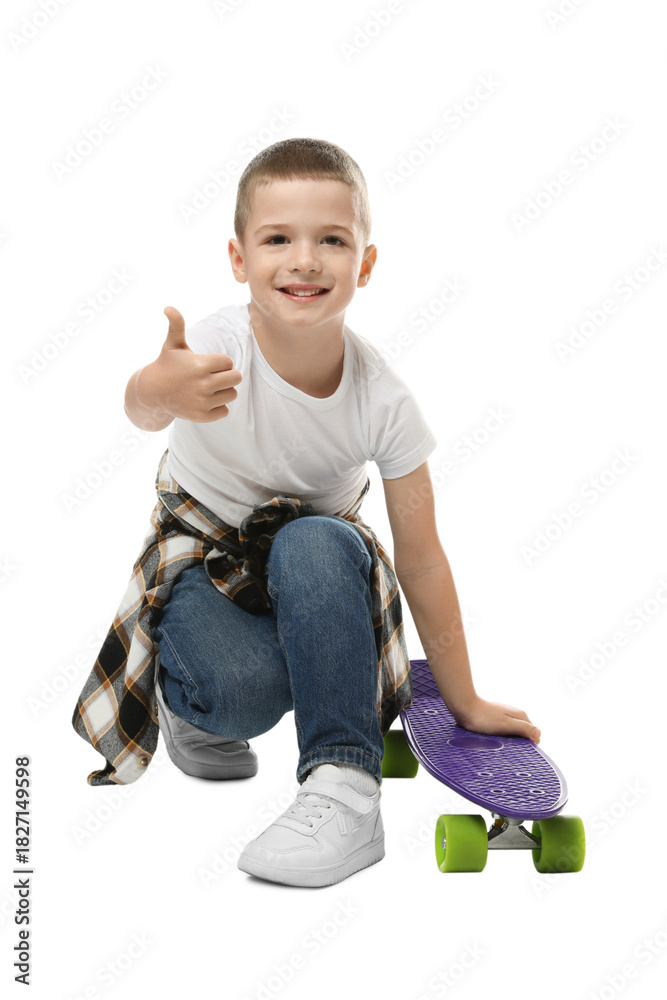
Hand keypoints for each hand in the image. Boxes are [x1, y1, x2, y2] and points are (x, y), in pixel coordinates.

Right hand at [138, 307, 242, 422]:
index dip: (220, 362)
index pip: (228, 362)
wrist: (153, 392)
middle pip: (236, 378)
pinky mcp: (202, 416)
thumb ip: (176, 325)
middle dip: (227, 375)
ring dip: (224, 390)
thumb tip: (168, 307)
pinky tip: (204, 401)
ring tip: (208, 388)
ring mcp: (202, 402)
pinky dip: (218, 406)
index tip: (206, 364)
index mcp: (200, 365)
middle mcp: (202, 385)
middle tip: (212, 376)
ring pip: (232, 394)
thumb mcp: (172, 344)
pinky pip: (225, 410)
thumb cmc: (167, 364)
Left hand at [453, 696, 540, 742]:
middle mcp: (515, 714)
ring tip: (499, 745)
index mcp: (520, 715)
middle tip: (507, 748)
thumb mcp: (506, 725)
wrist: (464, 708)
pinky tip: (494, 740)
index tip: (518, 750)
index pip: (534, 734)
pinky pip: (504, 731)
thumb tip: (539, 734)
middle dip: (519, 743)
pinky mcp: (496, 720)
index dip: (529, 744)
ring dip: (510, 741)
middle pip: (524, 733)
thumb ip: (523, 729)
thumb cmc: (484, 718)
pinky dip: (502, 737)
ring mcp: (505, 716)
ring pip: (514, 733)